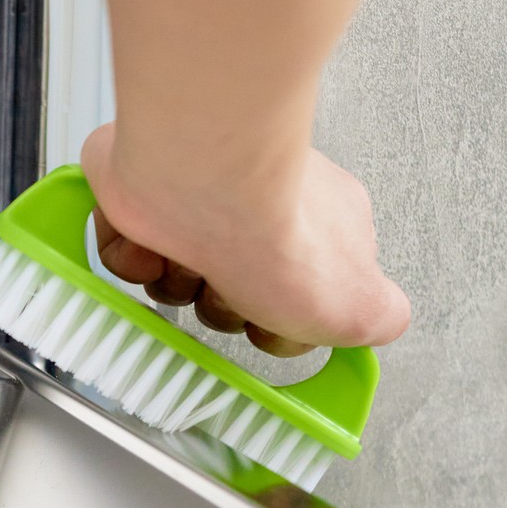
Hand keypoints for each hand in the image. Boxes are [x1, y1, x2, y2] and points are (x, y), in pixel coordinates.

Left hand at [80, 124, 410, 356]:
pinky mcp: (141, 193)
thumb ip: (378, 320)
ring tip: (191, 258)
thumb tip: (369, 322)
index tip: (272, 323)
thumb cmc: (277, 233)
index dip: (277, 326)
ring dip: (177, 285)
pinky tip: (156, 243)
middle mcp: (256, 207)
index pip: (295, 300)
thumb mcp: (360, 307)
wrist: (203, 181)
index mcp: (320, 228)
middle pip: (228, 296)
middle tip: (228, 288)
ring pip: (175, 280)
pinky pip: (127, 257)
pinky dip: (135, 261)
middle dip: (221, 307)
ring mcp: (197, 197)